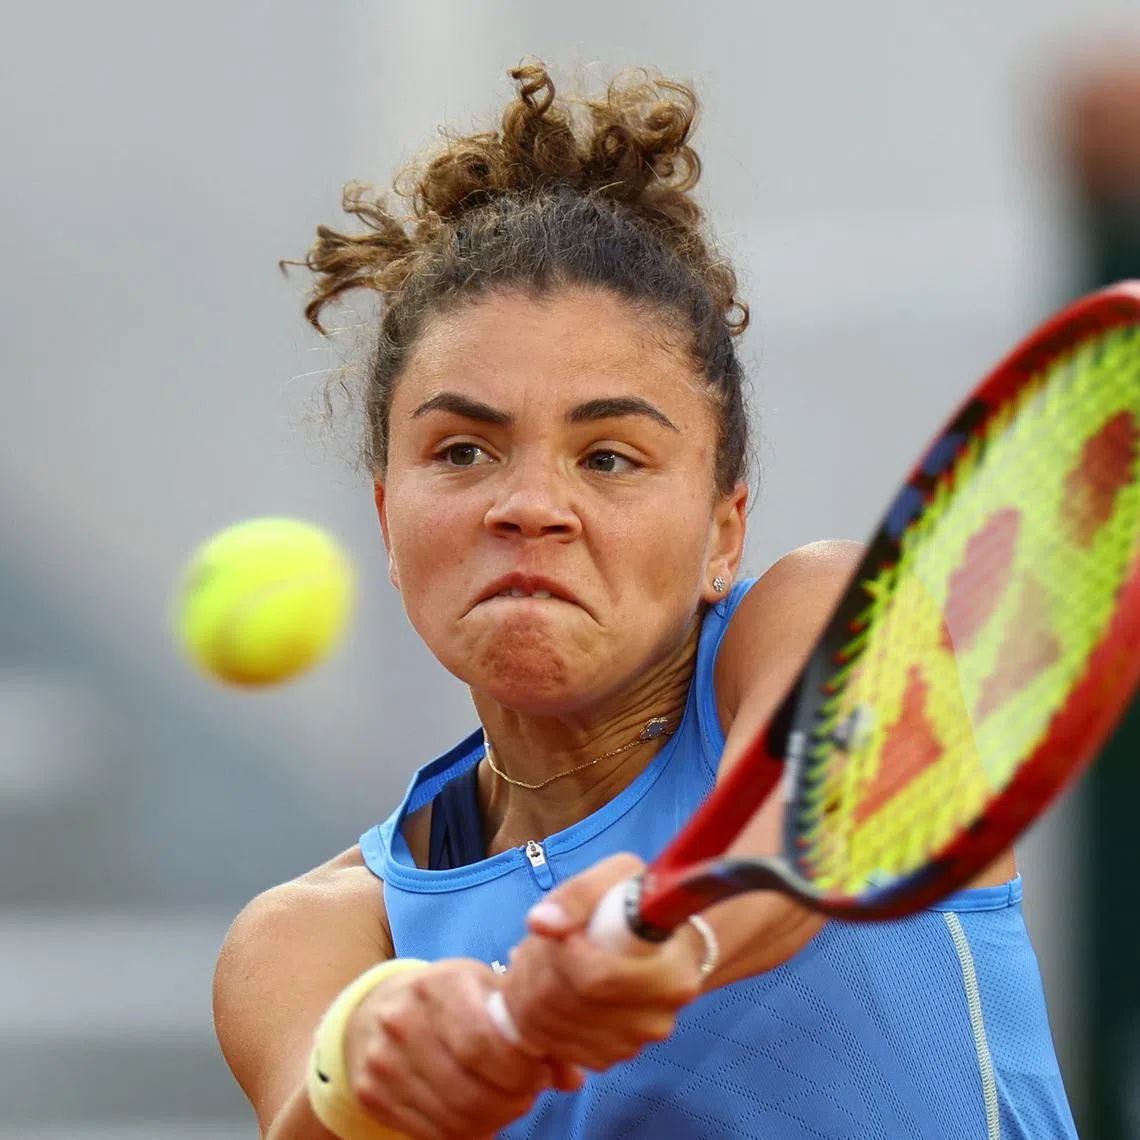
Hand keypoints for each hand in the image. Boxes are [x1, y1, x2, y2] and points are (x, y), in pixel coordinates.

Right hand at [343, 958, 583, 1139]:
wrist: (375, 1010)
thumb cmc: (449, 997)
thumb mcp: (487, 990)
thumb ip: (530, 1027)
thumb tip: (572, 1076)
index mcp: (440, 984)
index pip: (483, 1043)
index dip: (520, 1070)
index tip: (540, 1074)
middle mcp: (404, 1020)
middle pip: (469, 1089)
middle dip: (512, 1101)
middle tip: (528, 1095)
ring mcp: (383, 1060)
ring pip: (452, 1117)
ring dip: (492, 1120)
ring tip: (507, 1104)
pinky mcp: (372, 1093)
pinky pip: (430, 1133)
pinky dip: (464, 1133)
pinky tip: (479, 1115)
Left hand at [498, 854, 704, 1070]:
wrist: (659, 943)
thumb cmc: (637, 905)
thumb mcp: (619, 877)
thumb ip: (580, 893)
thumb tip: (541, 923)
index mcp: (670, 973)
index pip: (596, 978)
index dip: (561, 953)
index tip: (557, 930)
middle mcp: (656, 1019)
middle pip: (567, 1005)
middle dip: (535, 969)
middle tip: (536, 943)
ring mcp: (632, 1044)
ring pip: (552, 1028)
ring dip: (529, 992)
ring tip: (540, 960)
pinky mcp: (609, 1057)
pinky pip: (554, 1044)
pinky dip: (537, 1017)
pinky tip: (547, 986)